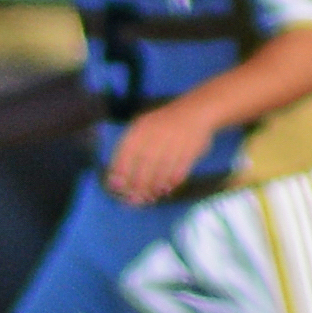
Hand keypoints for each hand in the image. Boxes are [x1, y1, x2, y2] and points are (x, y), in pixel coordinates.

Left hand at [100, 98, 215, 204]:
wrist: (195, 112)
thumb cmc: (162, 125)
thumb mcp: (141, 130)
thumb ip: (128, 154)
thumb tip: (116, 182)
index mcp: (140, 130)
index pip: (125, 154)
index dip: (120, 173)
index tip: (118, 189)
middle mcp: (155, 136)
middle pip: (143, 167)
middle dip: (137, 187)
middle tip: (135, 200)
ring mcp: (174, 143)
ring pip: (161, 172)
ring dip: (154, 188)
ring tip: (150, 196)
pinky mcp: (190, 150)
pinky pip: (178, 171)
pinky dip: (171, 182)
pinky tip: (166, 189)